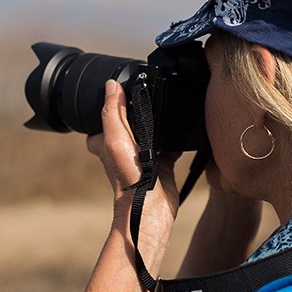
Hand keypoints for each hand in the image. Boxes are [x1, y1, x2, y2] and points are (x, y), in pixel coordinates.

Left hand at [86, 80, 178, 270]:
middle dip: (142, 110)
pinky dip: (178, 137)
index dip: (115, 102)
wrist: (152, 206)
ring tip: (169, 109)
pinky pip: (172, 144)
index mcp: (107, 142)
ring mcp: (145, 155)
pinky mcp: (164, 163)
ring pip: (153, 130)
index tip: (126, 89)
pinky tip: (184, 128)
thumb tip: (111, 85)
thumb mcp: (115, 139)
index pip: (107, 115)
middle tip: (153, 96)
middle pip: (133, 120)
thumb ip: (113, 112)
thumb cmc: (128, 177)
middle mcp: (125, 148)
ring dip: (161, 122)